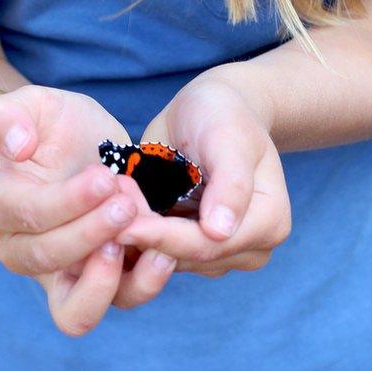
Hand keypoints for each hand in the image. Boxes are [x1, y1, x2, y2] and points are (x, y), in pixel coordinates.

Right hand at [0, 85, 145, 335]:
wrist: (92, 151)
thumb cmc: (59, 128)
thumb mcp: (35, 105)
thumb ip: (9, 115)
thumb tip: (13, 146)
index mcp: (2, 209)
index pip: (28, 216)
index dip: (67, 201)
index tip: (104, 177)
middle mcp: (23, 253)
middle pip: (48, 261)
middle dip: (91, 233)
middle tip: (126, 203)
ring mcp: (62, 277)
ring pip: (76, 310)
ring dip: (111, 278)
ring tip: (145, 239)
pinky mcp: (101, 285)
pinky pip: (115, 303)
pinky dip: (142, 285)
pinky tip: (164, 253)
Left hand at [117, 74, 290, 276]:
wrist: (211, 110)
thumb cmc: (223, 114)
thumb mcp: (228, 137)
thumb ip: (230, 182)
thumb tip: (220, 231)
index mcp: (269, 222)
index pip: (209, 244)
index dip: (163, 238)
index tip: (120, 227)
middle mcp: (250, 247)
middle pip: (187, 257)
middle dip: (144, 235)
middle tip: (101, 209)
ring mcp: (221, 252)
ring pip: (168, 260)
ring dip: (135, 234)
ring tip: (107, 202)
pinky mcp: (192, 248)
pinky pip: (157, 252)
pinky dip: (135, 233)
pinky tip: (113, 210)